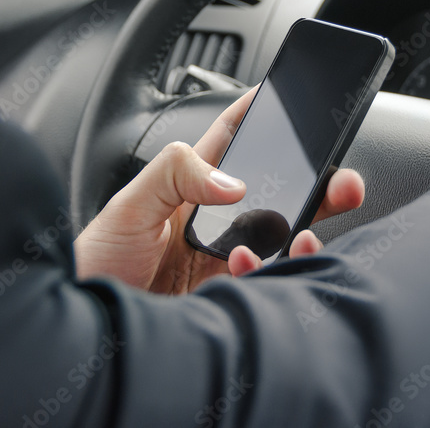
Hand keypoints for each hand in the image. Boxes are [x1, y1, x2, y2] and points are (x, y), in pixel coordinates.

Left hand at [73, 88, 364, 292]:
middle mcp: (214, 221)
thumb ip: (175, 173)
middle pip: (277, 192)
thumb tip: (232, 182)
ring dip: (303, 234)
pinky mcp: (228, 294)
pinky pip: (267, 281)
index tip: (286, 97)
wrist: (87, 332)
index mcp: (189, 186)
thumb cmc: (96, 262)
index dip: (258, 115)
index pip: (231, 140)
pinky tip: (245, 267)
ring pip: (282, 239)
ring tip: (299, 235)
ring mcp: (223, 258)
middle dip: (316, 184)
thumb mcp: (128, 204)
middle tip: (341, 182)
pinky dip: (269, 272)